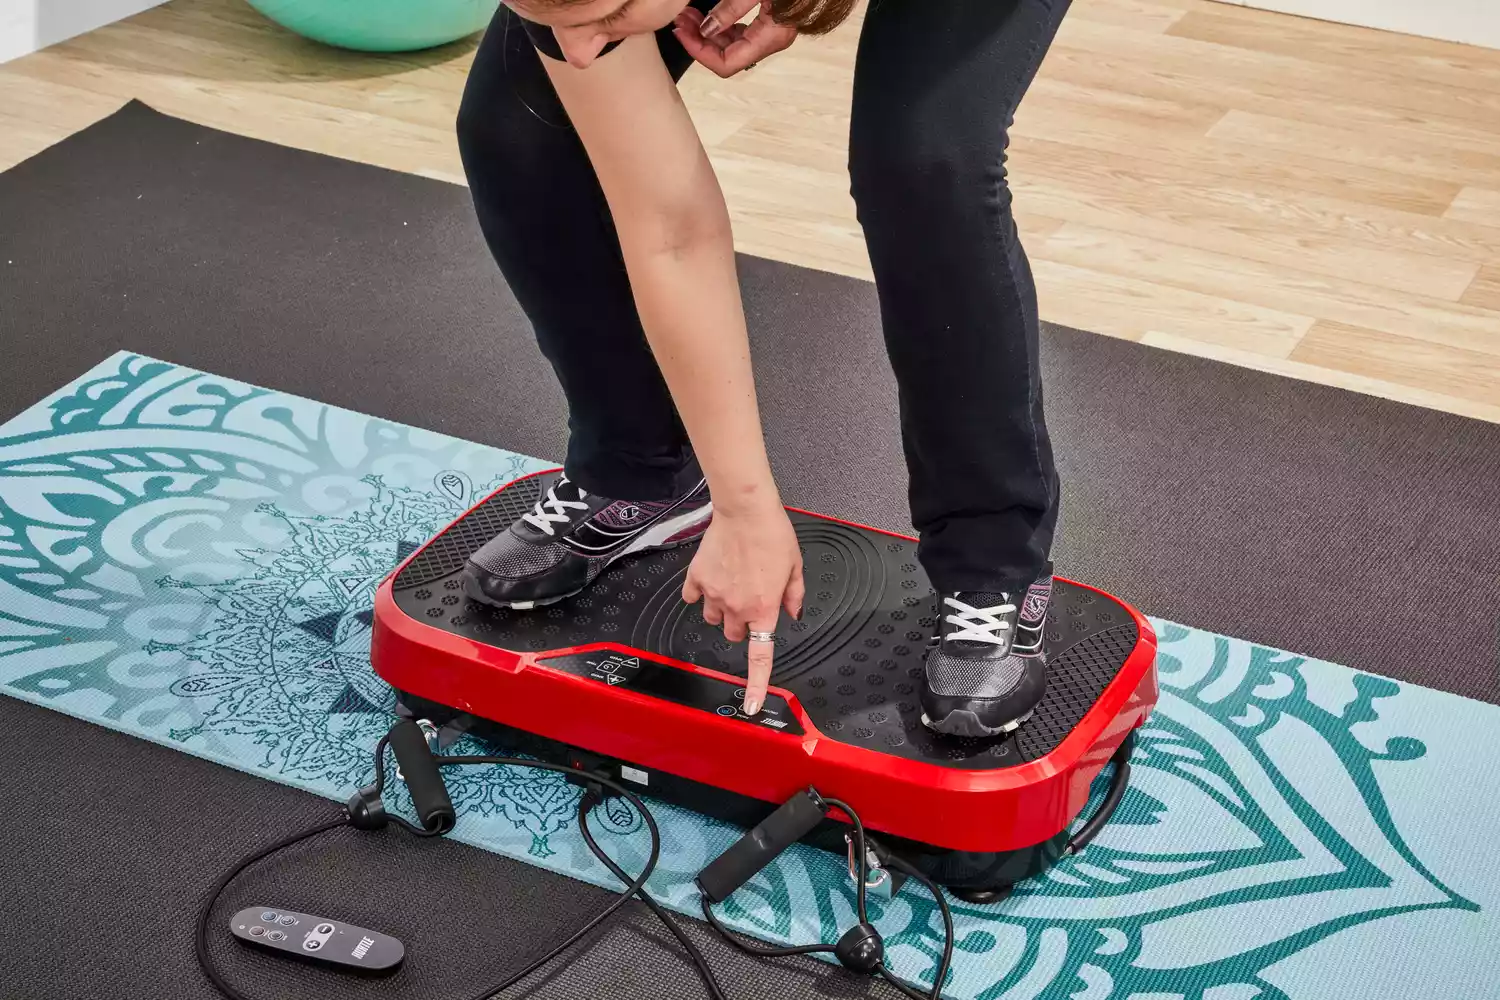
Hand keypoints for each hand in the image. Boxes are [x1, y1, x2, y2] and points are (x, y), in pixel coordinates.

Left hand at [672, 1, 797, 78]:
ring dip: (708, 32)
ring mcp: (773, 32)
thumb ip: (730, 9)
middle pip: (727, 57)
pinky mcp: (772, 21)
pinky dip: (722, 24)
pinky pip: (742, 32)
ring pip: (733, 45)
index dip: (699, 53)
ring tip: (689, 14)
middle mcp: (772, 40)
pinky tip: (708, 12)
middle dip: (699, 41)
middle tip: (681, 21)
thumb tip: (706, 30)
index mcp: (770, 37)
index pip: (726, 63)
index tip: (682, 33)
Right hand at [682, 500, 803, 714]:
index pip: (760, 656)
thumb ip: (793, 596)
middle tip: (751, 599)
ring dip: (722, 610)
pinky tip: (712, 577)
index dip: (755, 684)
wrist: (745, 510)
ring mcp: (713, 594)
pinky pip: (693, 597)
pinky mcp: (696, 578)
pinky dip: (700, 593)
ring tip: (732, 584)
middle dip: (742, 624)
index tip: (749, 706)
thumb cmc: (773, 535)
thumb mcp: (796, 567)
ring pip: (713, 618)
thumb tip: (791, 614)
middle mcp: (736, 608)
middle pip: (734, 634)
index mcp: (764, 609)